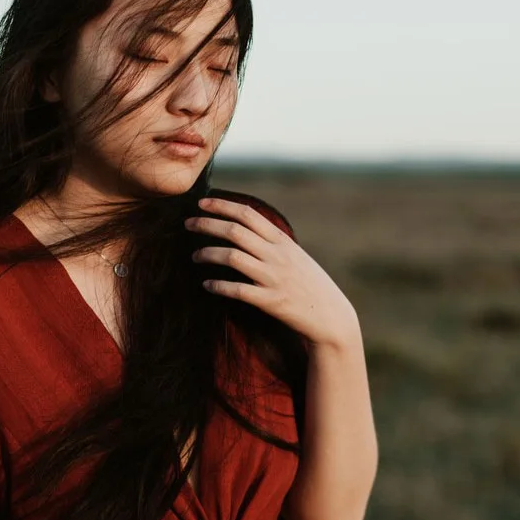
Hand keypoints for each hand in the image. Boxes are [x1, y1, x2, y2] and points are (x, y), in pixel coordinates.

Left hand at [185, 197, 359, 351]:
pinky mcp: (271, 302)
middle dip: (206, 224)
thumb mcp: (295, 256)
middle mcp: (277, 256)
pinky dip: (218, 286)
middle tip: (187, 224)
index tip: (201, 202)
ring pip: (232, 257)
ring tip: (195, 256)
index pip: (248, 214)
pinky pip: (238, 290)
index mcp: (282, 241)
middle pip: (235, 231)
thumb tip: (246, 228)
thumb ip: (272, 242)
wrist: (331, 316)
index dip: (222, 205)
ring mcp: (274, 278)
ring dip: (207, 254)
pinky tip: (207, 285)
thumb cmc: (310, 284)